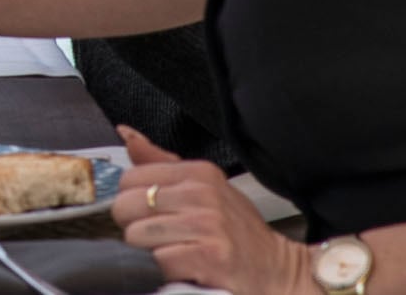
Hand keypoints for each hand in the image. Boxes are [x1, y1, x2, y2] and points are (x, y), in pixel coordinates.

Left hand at [110, 128, 317, 294]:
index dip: (129, 202)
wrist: (279, 270)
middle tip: (155, 239)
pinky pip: (158, 261)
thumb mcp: (206, 187)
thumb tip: (127, 134)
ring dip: (146, 252)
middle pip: (127, 206)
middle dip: (132, 227)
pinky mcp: (209, 257)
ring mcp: (206, 225)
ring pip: (136, 236)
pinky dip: (161, 270)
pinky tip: (178, 269)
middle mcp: (201, 194)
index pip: (129, 179)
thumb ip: (163, 162)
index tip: (145, 215)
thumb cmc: (238, 230)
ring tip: (170, 253)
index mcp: (198, 172)